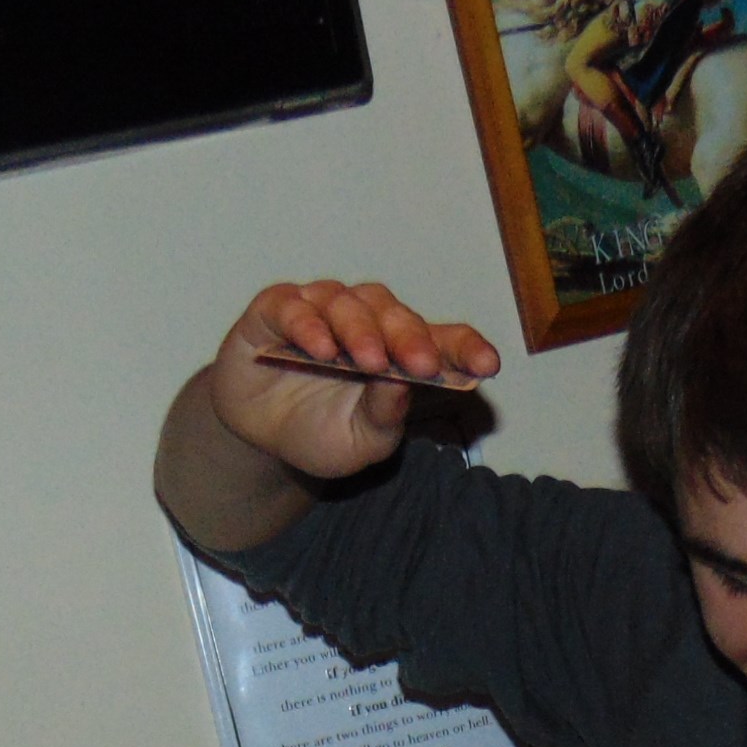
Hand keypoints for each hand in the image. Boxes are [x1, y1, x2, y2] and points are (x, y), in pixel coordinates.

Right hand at [208, 282, 502, 483]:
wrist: (260, 439)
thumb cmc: (318, 433)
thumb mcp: (359, 443)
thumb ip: (384, 417)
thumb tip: (402, 385)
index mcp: (398, 352)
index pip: (442, 339)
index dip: (466, 348)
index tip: (486, 366)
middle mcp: (364, 320)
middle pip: (395, 315)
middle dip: (411, 339)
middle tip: (422, 365)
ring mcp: (320, 310)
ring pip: (349, 302)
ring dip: (361, 330)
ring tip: (368, 361)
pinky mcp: (277, 309)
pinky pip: (294, 305)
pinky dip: (307, 324)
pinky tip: (319, 348)